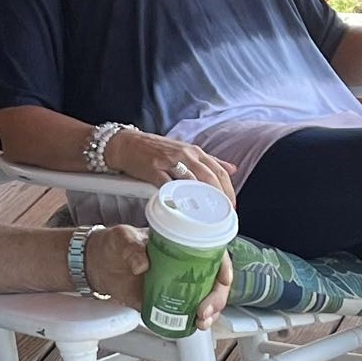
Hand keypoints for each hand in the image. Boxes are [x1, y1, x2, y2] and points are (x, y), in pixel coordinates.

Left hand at [83, 223, 232, 327]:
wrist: (97, 264)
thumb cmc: (114, 243)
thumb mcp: (122, 237)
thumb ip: (131, 247)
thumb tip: (142, 263)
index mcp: (181, 245)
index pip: (213, 253)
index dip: (224, 266)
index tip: (223, 279)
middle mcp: (184, 266)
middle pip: (213, 282)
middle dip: (216, 298)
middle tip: (205, 309)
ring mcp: (176, 285)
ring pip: (204, 299)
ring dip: (208, 313)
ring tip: (200, 321)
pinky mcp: (165, 301)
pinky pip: (184, 313)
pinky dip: (191, 322)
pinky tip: (192, 327)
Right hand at [103, 128, 240, 202]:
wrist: (128, 144)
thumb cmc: (157, 150)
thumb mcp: (186, 151)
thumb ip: (209, 160)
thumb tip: (233, 169)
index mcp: (195, 151)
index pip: (218, 170)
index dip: (228, 189)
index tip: (231, 206)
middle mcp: (185, 154)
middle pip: (209, 176)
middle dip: (219, 197)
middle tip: (222, 213)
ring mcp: (169, 161)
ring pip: (191, 181)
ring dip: (201, 200)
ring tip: (207, 215)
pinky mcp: (153, 169)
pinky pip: (167, 184)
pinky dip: (176, 197)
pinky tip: (181, 208)